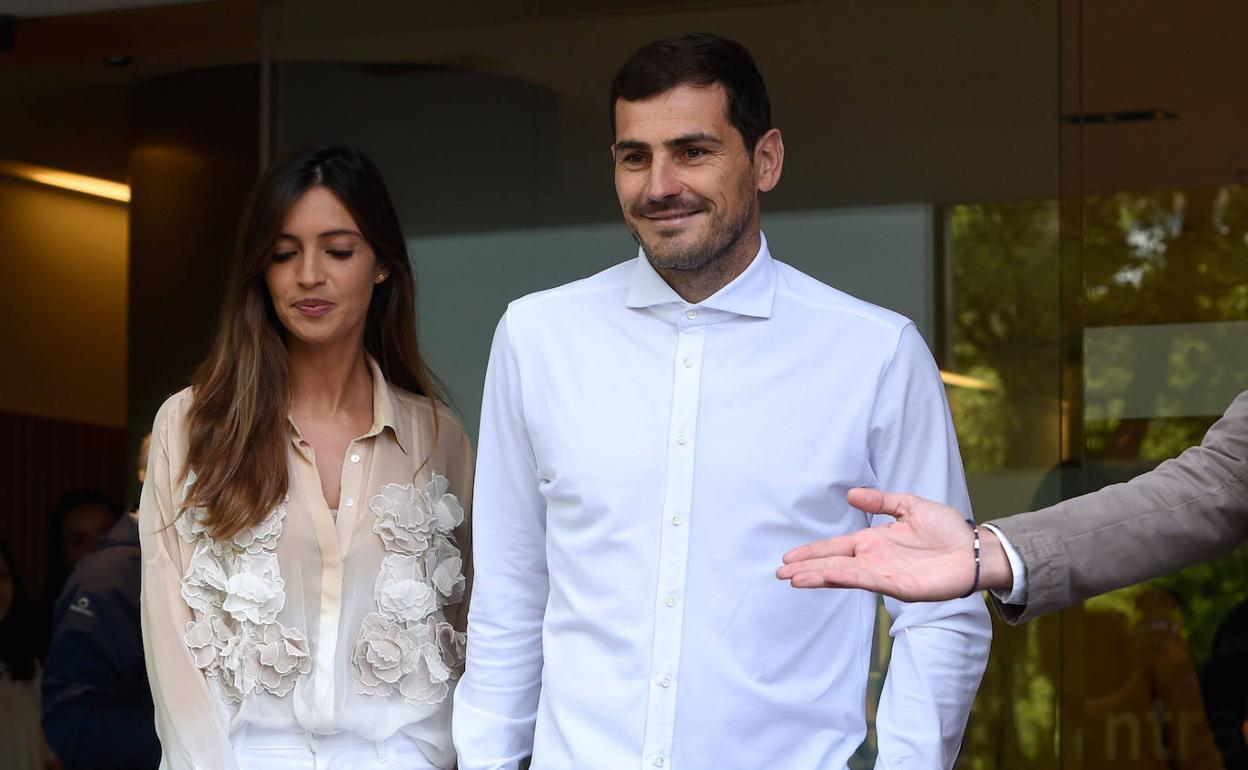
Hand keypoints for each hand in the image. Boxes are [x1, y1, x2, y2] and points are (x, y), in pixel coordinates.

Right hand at [775, 487, 1010, 600]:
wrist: (975, 550)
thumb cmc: (947, 530)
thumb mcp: (911, 506)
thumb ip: (881, 501)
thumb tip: (851, 493)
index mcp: (874, 541)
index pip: (835, 547)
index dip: (812, 552)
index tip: (789, 557)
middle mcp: (873, 559)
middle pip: (832, 564)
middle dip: (806, 568)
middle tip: (779, 573)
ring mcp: (882, 573)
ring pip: (842, 575)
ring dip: (817, 577)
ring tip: (793, 580)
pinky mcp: (896, 585)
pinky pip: (863, 580)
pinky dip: (842, 579)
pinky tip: (824, 579)